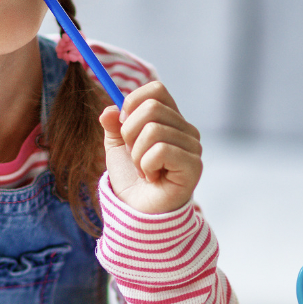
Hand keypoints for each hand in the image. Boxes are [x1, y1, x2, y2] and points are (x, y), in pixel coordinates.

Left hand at [98, 80, 202, 213]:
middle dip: (129, 132)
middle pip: (151, 107)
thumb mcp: (117, 148)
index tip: (122, 126)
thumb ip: (114, 125)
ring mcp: (193, 148)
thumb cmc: (132, 180)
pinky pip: (161, 150)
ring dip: (137, 155)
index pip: (156, 90)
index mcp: (171, 120)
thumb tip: (109, 110)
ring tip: (144, 170)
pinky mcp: (193, 166)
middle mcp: (186, 130)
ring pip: (153, 130)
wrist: (137, 213)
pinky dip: (146, 165)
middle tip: (134, 155)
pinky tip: (152, 178)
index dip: (132, 103)